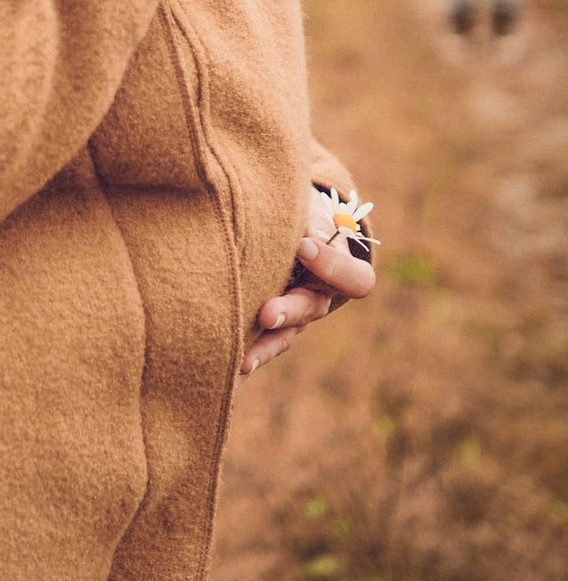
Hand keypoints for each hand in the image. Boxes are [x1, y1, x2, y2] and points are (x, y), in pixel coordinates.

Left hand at [241, 183, 375, 375]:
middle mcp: (317, 297)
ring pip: (283, 336)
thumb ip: (309, 219)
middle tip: (266, 314)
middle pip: (312, 310)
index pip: (354, 279)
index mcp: (338, 267)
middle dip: (289, 312)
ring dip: (262, 348)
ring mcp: (292, 316)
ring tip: (242, 361)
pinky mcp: (265, 326)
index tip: (303, 245)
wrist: (280, 227)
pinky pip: (257, 345)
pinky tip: (225, 371)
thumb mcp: (306, 208)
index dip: (333, 265)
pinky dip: (242, 356)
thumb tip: (304, 237)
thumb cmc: (298, 214)